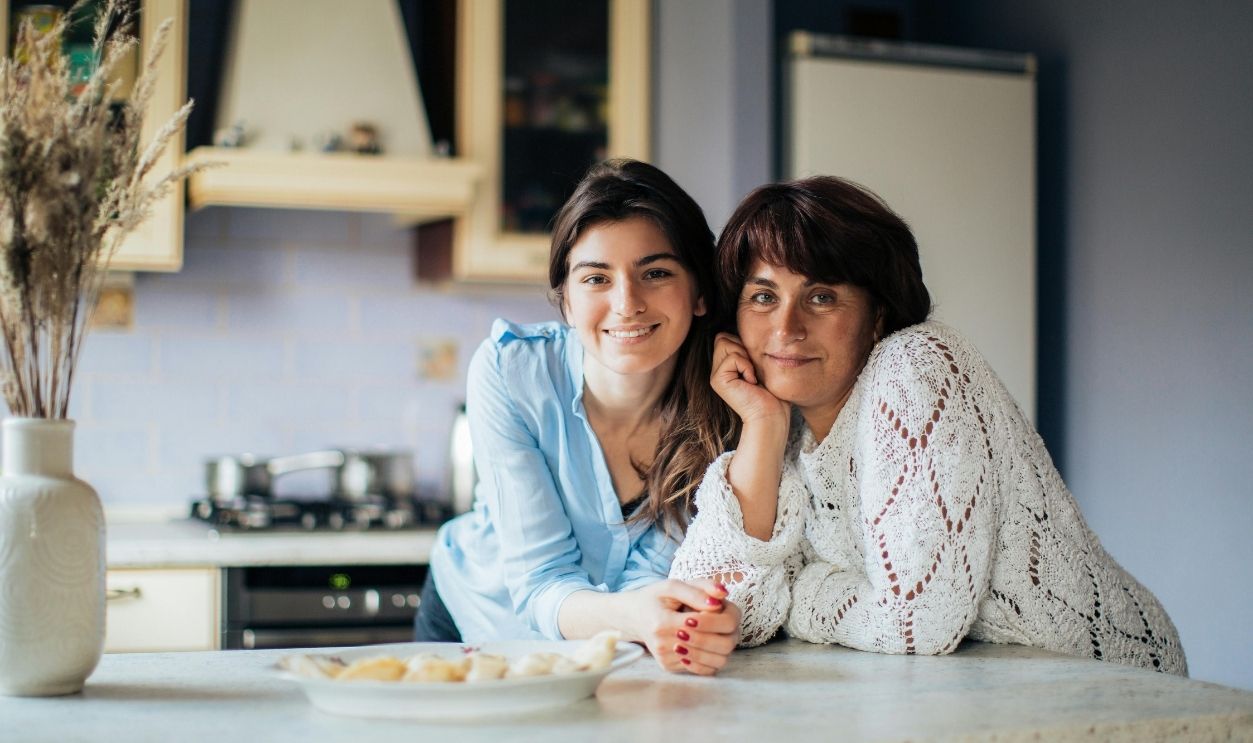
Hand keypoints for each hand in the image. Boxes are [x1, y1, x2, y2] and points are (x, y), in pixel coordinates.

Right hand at [625, 579, 739, 675]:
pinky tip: (707, 641)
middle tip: (720, 617)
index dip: (714, 615)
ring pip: (714, 660)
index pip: (700, 623)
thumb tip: (721, 597)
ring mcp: (666, 659)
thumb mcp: (672, 586)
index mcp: (661, 622)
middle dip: (722, 630)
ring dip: (722, 645)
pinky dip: (713, 655)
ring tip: (715, 630)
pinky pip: (705, 668)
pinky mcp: (670, 667)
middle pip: (710, 644)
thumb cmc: (655, 598)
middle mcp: (662, 645)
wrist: (634, 617)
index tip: (715, 605)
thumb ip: (698, 589)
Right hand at [711, 333, 789, 426]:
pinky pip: (732, 357)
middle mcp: (716, 370)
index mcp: (724, 365)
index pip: (724, 336)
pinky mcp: (718, 380)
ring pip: (724, 342)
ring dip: (744, 356)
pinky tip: (751, 382)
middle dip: (741, 347)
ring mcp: (715, 376)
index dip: (741, 343)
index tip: (754, 364)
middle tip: (752, 369)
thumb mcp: (758, 364)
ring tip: (751, 375)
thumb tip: (744, 328)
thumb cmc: (771, 392)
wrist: (771, 415)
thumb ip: (747, 349)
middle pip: (721, 337)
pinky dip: (746, 366)